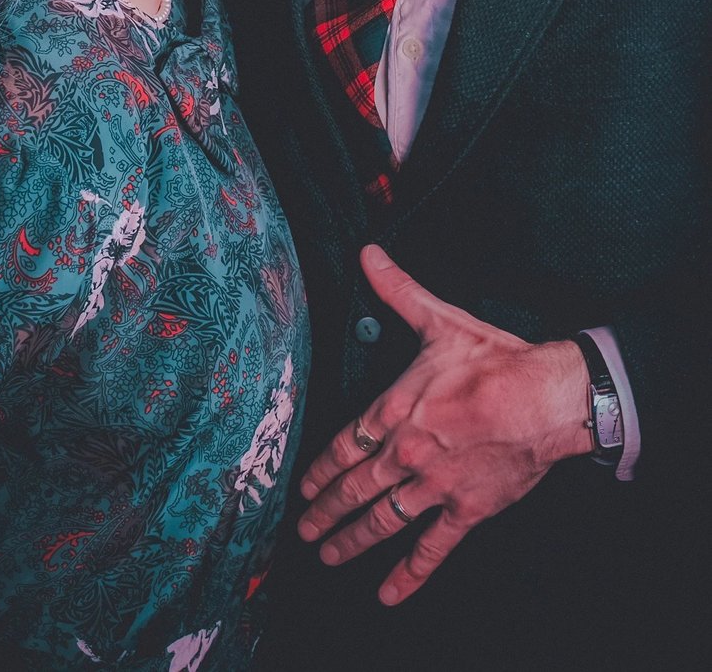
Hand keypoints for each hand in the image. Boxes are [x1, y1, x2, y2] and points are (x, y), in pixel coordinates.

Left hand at [297, 245, 589, 606]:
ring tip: (328, 555)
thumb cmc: (494, 359)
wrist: (546, 398)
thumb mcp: (439, 320)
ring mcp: (433, 485)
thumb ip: (398, 290)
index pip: (344, 445)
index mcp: (394, 409)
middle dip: (325, 511)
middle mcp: (405, 453)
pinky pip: (431, 547)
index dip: (320, 470)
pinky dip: (408, 573)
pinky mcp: (465, 509)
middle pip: (354, 488)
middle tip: (303, 530)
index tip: (303, 488)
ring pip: (382, 520)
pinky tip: (388, 593)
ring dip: (351, 541)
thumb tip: (369, 254)